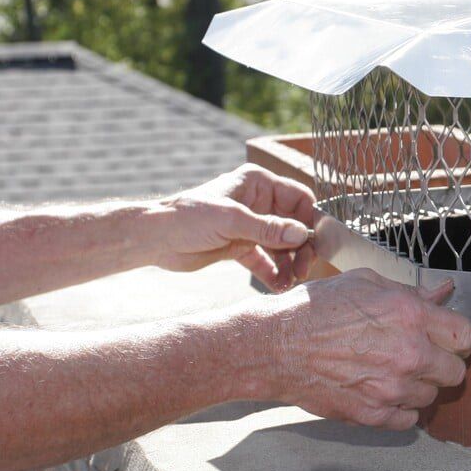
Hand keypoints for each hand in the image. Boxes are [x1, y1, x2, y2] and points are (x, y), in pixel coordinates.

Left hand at [152, 164, 316, 290]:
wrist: (155, 239)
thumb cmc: (187, 217)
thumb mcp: (231, 219)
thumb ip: (267, 228)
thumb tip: (301, 235)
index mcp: (258, 184)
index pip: (298, 198)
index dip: (309, 220)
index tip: (316, 243)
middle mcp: (258, 203)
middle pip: (294, 225)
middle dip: (300, 248)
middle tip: (303, 270)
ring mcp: (251, 226)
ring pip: (282, 246)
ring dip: (288, 265)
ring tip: (289, 283)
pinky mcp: (241, 247)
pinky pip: (266, 261)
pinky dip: (273, 274)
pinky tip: (278, 287)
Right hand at [259, 269, 470, 429]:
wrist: (276, 345)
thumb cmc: (315, 309)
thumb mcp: (366, 283)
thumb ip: (411, 291)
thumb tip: (442, 291)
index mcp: (410, 316)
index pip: (464, 335)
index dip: (457, 337)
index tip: (448, 338)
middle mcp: (409, 353)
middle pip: (456, 372)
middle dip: (444, 363)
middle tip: (425, 356)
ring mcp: (391, 387)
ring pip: (432, 396)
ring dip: (420, 385)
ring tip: (394, 370)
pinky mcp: (373, 413)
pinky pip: (408, 419)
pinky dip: (401, 408)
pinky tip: (384, 390)